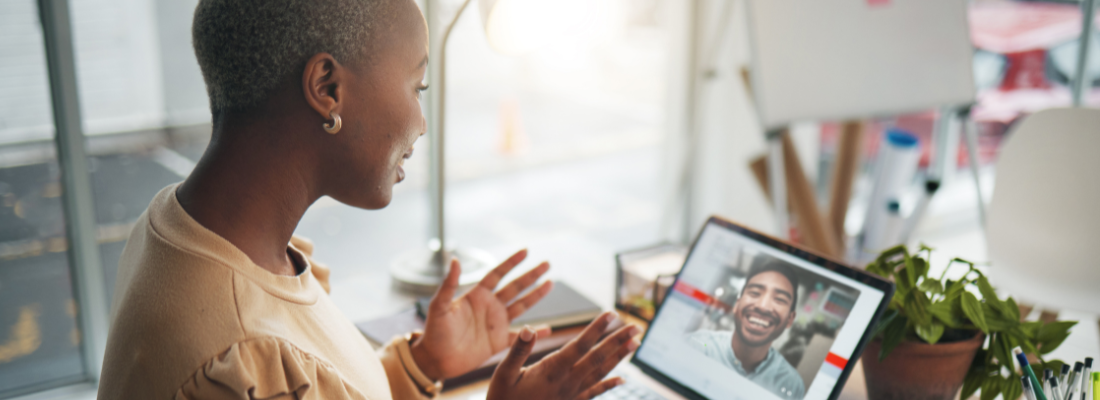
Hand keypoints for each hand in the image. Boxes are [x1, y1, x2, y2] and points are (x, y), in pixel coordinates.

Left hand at [409, 249, 553, 379]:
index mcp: (477, 295)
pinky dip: (534, 333)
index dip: (511, 262)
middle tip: (547, 263)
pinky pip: (519, 337)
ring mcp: (496, 324)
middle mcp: (489, 306)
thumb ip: (448, 284)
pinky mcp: (498, 342)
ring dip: (536, 295)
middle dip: (531, 275)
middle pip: (515, 287)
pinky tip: (548, 329)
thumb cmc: (434, 331)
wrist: (435, 359)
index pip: (497, 274)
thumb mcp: (438, 306)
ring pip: (521, 306)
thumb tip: (454, 260)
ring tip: (550, 283)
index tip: (526, 251)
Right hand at [487, 312, 640, 399]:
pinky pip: (594, 393)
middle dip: (617, 340)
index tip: (611, 314)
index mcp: (552, 371)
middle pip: (598, 358)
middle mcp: (567, 383)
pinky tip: (622, 380)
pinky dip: (609, 385)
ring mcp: (572, 395)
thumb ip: (518, 350)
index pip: (580, 345)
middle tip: (636, 326)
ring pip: (601, 373)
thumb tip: (528, 329)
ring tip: (635, 343)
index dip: (597, 329)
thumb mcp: (503, 374)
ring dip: (619, 357)